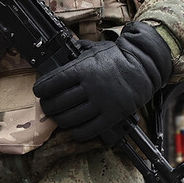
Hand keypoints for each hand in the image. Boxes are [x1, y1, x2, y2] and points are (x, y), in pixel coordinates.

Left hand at [33, 21, 172, 143]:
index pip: (52, 82)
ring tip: (60, 117)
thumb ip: (76, 53)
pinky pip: (87, 130)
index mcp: (84, 68)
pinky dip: (77, 132)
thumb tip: (59, 56)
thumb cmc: (118, 58)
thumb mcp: (95, 49)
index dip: (41, 88)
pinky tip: (75, 128)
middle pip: (58, 103)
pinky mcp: (111, 116)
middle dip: (48, 106)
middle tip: (48, 106)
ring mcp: (101, 103)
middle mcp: (91, 86)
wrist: (144, 67)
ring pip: (70, 119)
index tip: (39, 91)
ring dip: (60, 120)